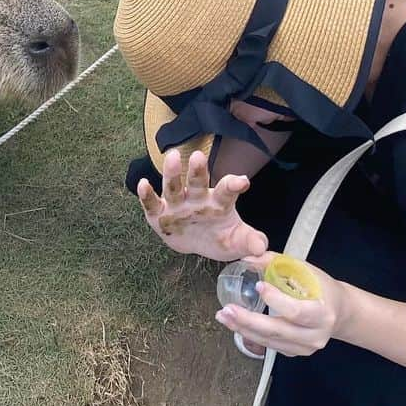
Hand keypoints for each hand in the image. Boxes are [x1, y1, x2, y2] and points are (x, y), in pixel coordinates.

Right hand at [137, 148, 267, 261]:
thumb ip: (249, 241)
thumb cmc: (219, 237)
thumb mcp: (236, 242)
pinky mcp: (159, 214)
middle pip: (197, 181)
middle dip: (198, 170)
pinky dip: (147, 195)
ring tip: (172, 157)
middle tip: (199, 156)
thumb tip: (261, 249)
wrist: (196, 244)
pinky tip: (143, 184)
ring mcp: (177, 204)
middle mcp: (197, 198)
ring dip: (172, 173)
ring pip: (173, 186)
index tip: (243, 181)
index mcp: (218, 202)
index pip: (227, 190)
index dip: (234, 185)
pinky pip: (152, 203)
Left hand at [214, 252, 349, 356]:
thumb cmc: (321, 288)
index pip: (296, 310)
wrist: (339, 313)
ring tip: (224, 316)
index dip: (276, 300)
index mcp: (322, 313)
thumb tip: (248, 258)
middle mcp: (315, 335)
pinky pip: (269, 346)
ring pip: (269, 341)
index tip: (259, 286)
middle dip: (248, 320)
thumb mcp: (305, 270)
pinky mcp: (295, 353)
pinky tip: (236, 324)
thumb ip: (276, 263)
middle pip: (277, 330)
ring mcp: (305, 348)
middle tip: (227, 309)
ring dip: (243, 329)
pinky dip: (250, 334)